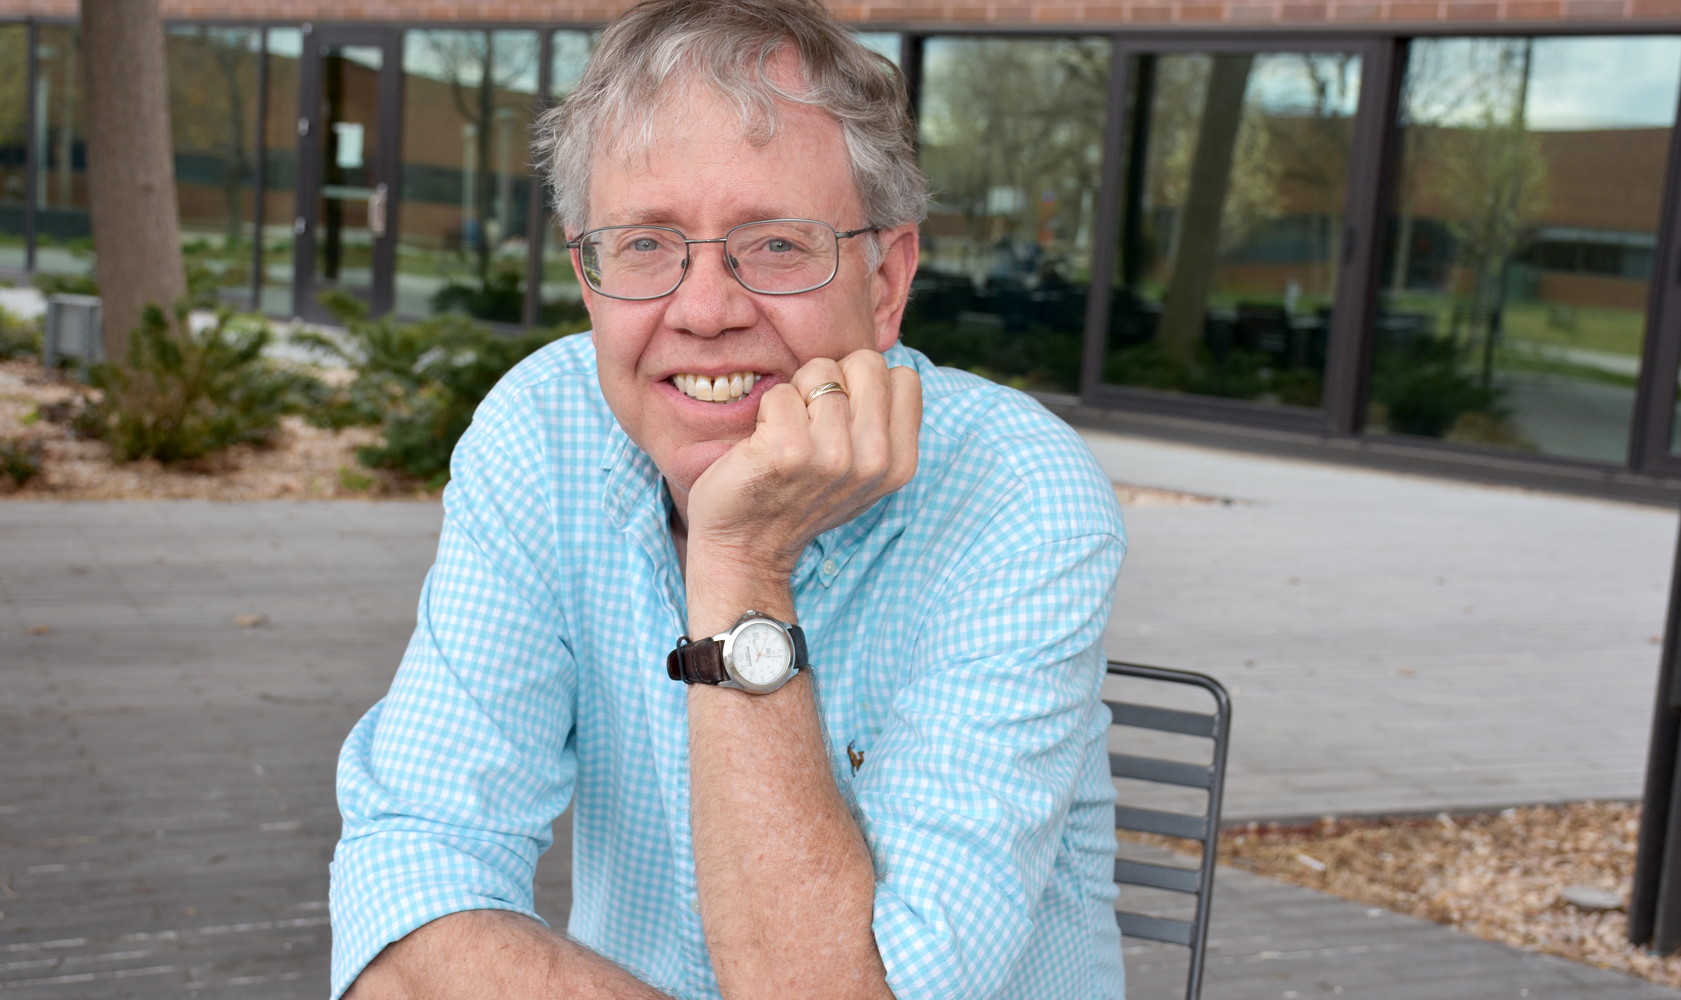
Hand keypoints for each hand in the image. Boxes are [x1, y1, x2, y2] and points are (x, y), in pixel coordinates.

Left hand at [682, 350, 920, 627]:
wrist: (747, 549)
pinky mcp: (788, 451)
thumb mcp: (860, 473)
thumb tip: (884, 369)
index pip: (905, 378)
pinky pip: (780, 393)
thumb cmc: (798, 498)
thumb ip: (880, 425)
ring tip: (786, 434)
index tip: (843, 416)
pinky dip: (766, 411)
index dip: (867, 385)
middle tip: (811, 419)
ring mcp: (833, 456)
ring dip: (796, 395)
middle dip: (834, 379)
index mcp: (900, 463)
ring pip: (820, 371)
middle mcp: (875, 459)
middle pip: (867, 362)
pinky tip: (763, 445)